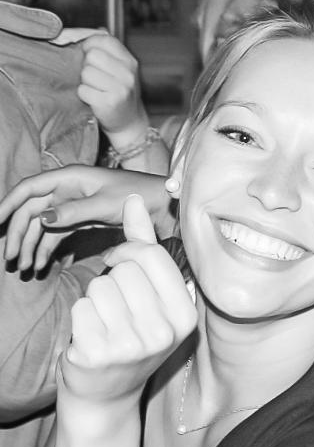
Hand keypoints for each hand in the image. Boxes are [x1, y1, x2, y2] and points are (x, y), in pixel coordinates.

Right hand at [0, 166, 173, 273]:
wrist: (164, 206)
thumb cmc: (138, 197)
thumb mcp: (105, 204)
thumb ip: (73, 211)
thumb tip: (41, 218)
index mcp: (69, 178)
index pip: (28, 188)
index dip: (8, 204)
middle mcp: (67, 189)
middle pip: (31, 211)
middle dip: (18, 235)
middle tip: (10, 259)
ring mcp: (73, 206)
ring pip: (42, 226)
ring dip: (30, 246)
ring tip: (24, 268)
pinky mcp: (82, 220)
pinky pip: (57, 235)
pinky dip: (47, 250)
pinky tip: (40, 266)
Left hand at [58, 29, 149, 146]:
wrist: (129, 123)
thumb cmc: (118, 92)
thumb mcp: (119, 68)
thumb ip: (105, 50)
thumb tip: (83, 33)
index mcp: (130, 61)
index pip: (104, 39)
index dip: (87, 41)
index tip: (81, 49)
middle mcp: (128, 73)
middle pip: (92, 55)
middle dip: (86, 64)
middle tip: (93, 75)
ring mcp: (121, 88)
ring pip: (86, 73)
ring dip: (84, 81)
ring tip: (94, 88)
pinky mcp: (110, 102)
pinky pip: (83, 90)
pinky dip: (84, 95)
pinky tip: (93, 99)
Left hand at [60, 195, 195, 409]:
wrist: (106, 395)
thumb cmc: (130, 337)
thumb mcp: (150, 296)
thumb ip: (144, 245)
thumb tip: (134, 198)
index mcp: (185, 316)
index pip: (151, 256)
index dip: (127, 252)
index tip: (120, 265)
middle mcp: (164, 332)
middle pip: (123, 270)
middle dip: (111, 279)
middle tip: (115, 306)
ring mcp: (131, 346)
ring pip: (99, 286)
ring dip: (94, 299)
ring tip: (104, 323)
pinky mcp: (98, 354)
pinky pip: (80, 307)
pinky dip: (80, 317)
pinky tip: (90, 337)